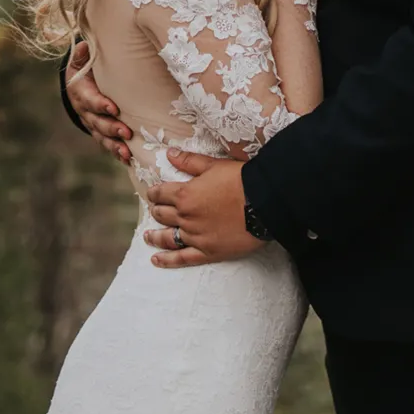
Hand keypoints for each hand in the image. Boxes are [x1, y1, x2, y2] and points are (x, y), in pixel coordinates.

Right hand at [65, 40, 132, 166]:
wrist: (79, 86)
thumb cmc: (86, 69)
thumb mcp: (81, 60)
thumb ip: (82, 55)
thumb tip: (84, 46)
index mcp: (81, 92)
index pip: (90, 100)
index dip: (100, 105)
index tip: (113, 108)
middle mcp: (86, 111)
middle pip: (97, 122)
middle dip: (111, 128)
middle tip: (126, 131)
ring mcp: (93, 124)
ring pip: (102, 137)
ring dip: (114, 145)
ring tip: (126, 152)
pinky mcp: (101, 132)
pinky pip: (107, 144)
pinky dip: (116, 152)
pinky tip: (127, 159)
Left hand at [143, 150, 264, 267]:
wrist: (264, 202)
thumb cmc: (241, 180)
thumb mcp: (214, 165)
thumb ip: (189, 161)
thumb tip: (169, 154)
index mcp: (185, 194)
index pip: (161, 194)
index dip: (155, 193)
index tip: (153, 194)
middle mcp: (186, 216)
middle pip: (162, 215)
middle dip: (157, 211)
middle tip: (156, 211)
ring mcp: (195, 236)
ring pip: (168, 238)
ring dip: (155, 236)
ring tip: (148, 237)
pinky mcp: (207, 251)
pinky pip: (182, 258)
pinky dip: (167, 260)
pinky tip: (156, 260)